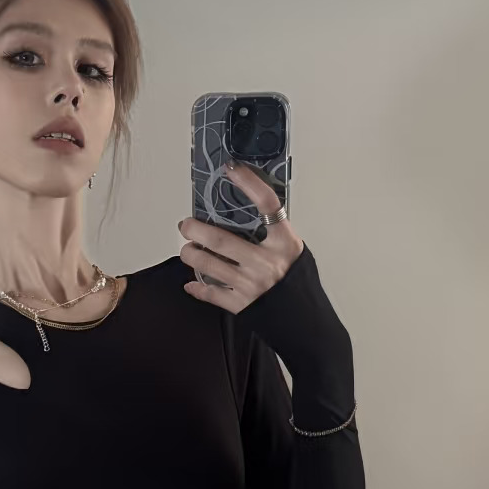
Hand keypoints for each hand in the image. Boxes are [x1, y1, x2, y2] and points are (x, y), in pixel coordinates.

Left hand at [178, 161, 303, 313]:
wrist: (303, 319)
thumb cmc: (295, 279)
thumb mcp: (291, 250)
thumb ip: (271, 233)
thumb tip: (240, 213)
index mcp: (284, 243)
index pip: (267, 204)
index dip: (249, 183)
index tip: (231, 168)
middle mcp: (266, 263)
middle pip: (220, 240)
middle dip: (195, 230)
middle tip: (185, 225)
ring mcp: (251, 285)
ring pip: (209, 265)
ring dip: (191, 256)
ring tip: (188, 250)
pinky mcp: (241, 305)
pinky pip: (211, 293)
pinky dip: (197, 287)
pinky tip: (190, 283)